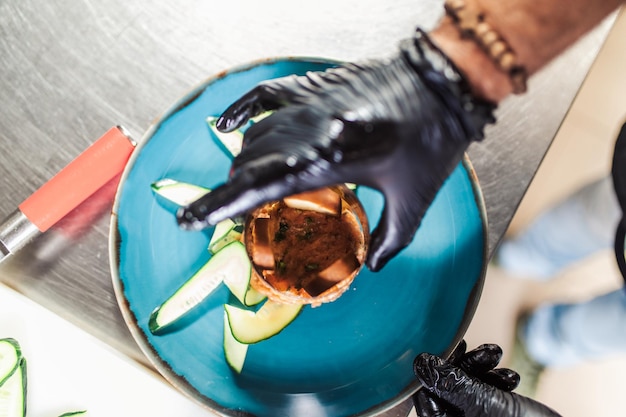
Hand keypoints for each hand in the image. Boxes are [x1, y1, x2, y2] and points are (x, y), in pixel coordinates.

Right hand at [177, 29, 494, 270]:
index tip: (190, 221)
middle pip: (251, 161)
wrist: (442, 84)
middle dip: (231, 191)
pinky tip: (227, 124)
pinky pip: (265, 94)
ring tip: (240, 186)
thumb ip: (390, 238)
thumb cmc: (432, 140)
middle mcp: (310, 129)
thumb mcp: (414, 200)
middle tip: (224, 216)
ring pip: (257, 135)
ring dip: (243, 163)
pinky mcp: (314, 87)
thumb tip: (373, 265)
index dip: (221, 206)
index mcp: (330, 160)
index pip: (260, 186)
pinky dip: (241, 109)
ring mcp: (309, 103)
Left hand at [413, 341, 561, 416]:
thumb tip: (421, 363)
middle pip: (447, 387)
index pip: (425, 397)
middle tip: (476, 348)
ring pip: (468, 385)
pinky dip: (496, 379)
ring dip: (482, 367)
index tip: (446, 347)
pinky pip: (486, 391)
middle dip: (464, 364)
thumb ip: (452, 384)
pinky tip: (512, 377)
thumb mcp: (483, 402)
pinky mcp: (494, 414)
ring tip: (497, 355)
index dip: (433, 370)